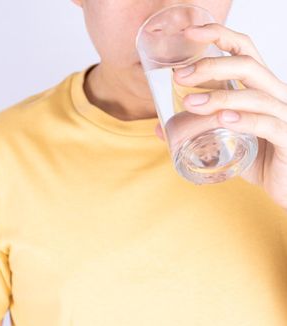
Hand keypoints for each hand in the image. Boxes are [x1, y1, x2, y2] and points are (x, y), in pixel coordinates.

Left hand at [154, 23, 286, 211]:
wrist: (286, 184)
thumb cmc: (258, 156)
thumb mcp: (224, 139)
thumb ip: (196, 130)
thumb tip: (160, 127)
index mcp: (260, 87)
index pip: (244, 50)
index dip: (219, 36)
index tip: (189, 33)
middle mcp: (275, 95)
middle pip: (247, 66)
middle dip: (210, 66)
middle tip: (178, 76)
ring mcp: (284, 115)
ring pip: (255, 95)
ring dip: (218, 97)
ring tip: (189, 103)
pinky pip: (268, 124)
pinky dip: (244, 120)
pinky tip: (222, 120)